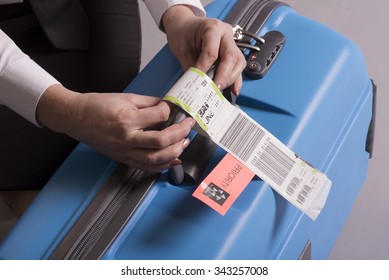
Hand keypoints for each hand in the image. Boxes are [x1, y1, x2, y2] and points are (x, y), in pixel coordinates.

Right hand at [36, 85, 194, 170]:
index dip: (170, 110)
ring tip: (184, 143)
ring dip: (174, 152)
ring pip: (155, 160)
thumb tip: (167, 105)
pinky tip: (172, 160)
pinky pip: (145, 167)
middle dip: (180, 133)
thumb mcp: (124, 97)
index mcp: (127, 119)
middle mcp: (126, 138)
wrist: (74, 117)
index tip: (174, 107)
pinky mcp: (121, 158)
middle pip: (161, 141)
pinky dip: (161, 166)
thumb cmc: (96, 105)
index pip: (159, 116)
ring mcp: (123, 151)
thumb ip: (149, 103)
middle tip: (189, 126)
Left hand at [162, 5, 245, 94]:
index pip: (212, 52)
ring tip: (220, 89)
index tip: (200, 81)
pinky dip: (236, 80)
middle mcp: (226, 34)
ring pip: (238, 63)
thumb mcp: (183, 49)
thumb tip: (196, 85)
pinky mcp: (232, 53)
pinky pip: (238, 67)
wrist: (185, 26)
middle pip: (231, 57)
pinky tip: (233, 90)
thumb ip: (191, 67)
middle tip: (215, 88)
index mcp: (213, 28)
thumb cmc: (184, 33)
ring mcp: (231, 43)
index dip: (205, 68)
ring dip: (231, 78)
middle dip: (224, 76)